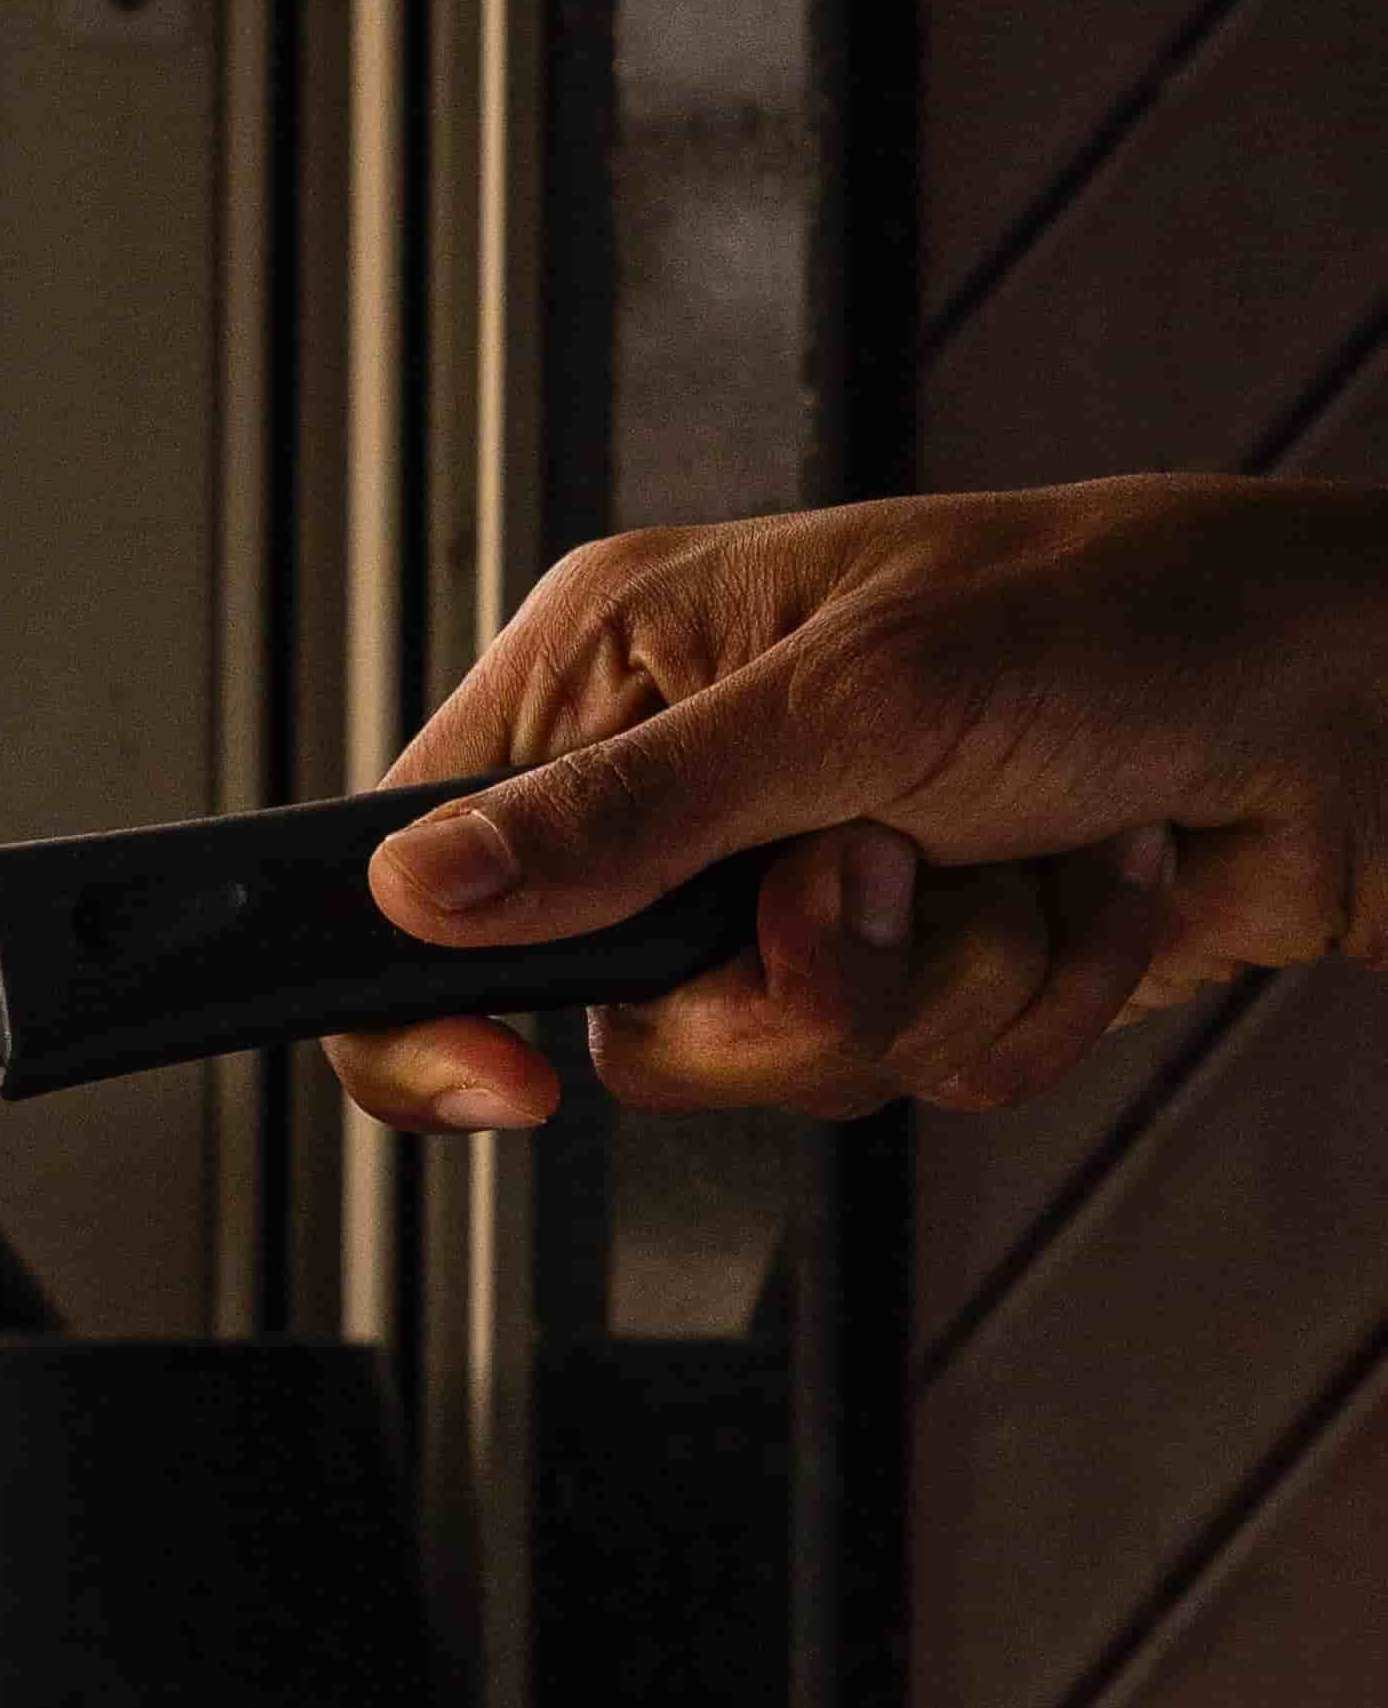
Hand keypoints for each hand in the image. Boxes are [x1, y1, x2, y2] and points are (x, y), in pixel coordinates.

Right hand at [324, 473, 1387, 1134]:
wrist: (1351, 715)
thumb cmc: (1131, 626)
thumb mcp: (849, 704)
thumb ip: (619, 819)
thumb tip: (414, 896)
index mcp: (621, 668)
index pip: (418, 878)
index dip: (431, 1009)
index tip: (510, 1080)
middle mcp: (690, 782)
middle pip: (622, 1024)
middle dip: (791, 988)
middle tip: (886, 870)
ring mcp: (799, 885)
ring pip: (768, 1067)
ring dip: (935, 988)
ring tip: (1017, 857)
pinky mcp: (904, 966)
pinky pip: (896, 1076)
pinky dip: (1016, 1000)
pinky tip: (1080, 883)